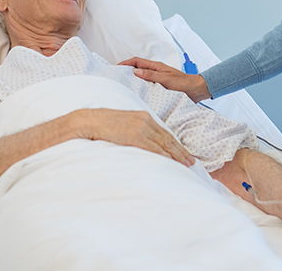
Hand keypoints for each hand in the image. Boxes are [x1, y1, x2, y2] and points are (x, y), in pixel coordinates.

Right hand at [73, 108, 194, 166]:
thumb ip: (134, 130)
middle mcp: (146, 120)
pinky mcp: (135, 137)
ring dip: (176, 155)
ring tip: (186, 165)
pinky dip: (164, 156)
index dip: (175, 143)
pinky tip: (172, 162)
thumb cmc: (102, 124)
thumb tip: (140, 142)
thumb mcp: (123, 123)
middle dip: (180, 151)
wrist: (90, 120)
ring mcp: (141, 128)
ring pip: (164, 144)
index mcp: (143, 116)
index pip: (164, 132)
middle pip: (168, 138)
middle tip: (191, 161)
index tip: (183, 152)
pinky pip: (154, 149)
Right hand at [119, 57, 211, 101]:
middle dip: (127, 70)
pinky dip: (140, 85)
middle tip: (116, 76)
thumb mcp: (166, 79)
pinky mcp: (160, 85)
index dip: (126, 63)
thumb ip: (151, 75)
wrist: (196, 90)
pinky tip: (137, 92)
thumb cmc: (183, 83)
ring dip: (133, 78)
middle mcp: (156, 70)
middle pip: (138, 67)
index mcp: (156, 66)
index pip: (137, 61)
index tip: (116, 67)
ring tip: (123, 84)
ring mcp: (158, 78)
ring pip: (141, 76)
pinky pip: (147, 83)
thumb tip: (135, 71)